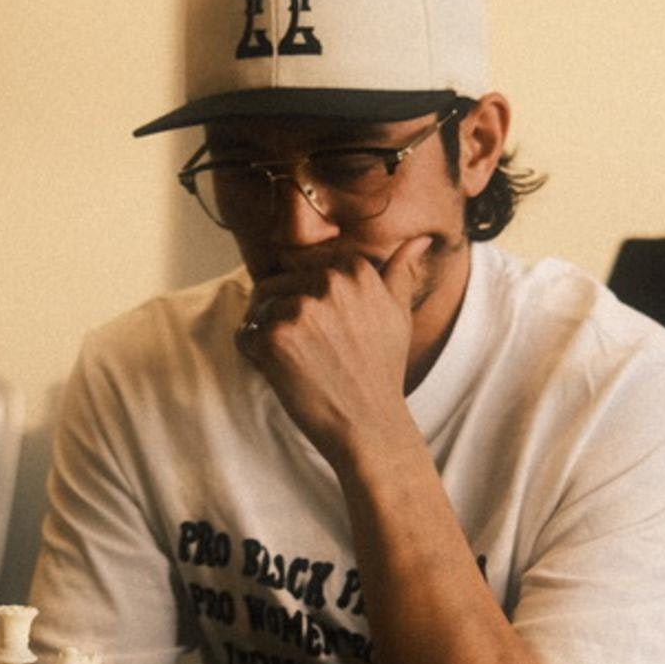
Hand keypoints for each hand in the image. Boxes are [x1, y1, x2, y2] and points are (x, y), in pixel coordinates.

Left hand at [237, 236, 432, 468]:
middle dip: (281, 315)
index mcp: (355, 270)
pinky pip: (245, 334)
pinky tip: (281, 373)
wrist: (369, 425)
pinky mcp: (275, 337)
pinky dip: (253, 354)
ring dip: (266, 334)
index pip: (304, 267)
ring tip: (295, 363)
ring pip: (260, 310)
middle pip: (278, 285)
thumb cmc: (382, 371)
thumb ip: (399, 272)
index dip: (304, 299)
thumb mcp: (398, 315)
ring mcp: (300, 309)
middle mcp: (328, 283)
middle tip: (307, 352)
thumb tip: (419, 239)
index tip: (321, 330)